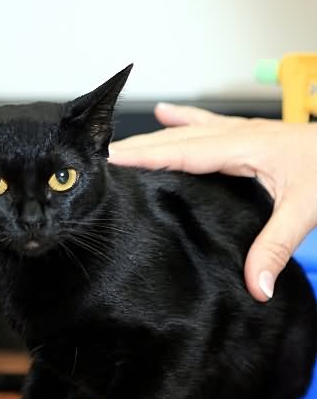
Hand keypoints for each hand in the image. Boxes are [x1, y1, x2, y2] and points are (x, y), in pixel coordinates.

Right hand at [109, 104, 316, 301]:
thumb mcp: (307, 209)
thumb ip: (276, 248)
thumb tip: (255, 285)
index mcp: (245, 148)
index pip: (183, 153)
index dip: (145, 156)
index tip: (113, 160)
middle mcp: (238, 135)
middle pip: (176, 140)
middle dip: (137, 147)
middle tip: (103, 157)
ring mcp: (242, 132)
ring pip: (186, 131)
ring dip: (153, 136)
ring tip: (122, 142)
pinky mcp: (248, 134)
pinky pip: (206, 124)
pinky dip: (183, 120)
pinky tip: (168, 113)